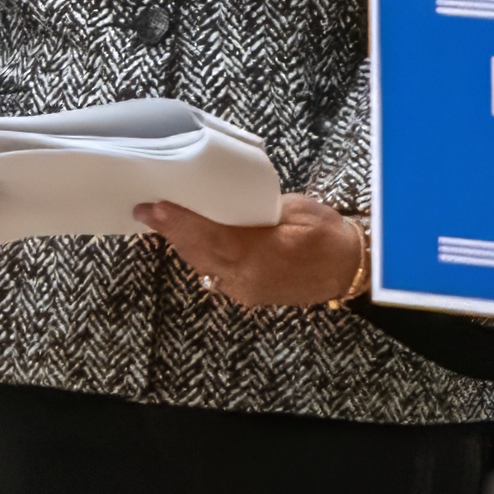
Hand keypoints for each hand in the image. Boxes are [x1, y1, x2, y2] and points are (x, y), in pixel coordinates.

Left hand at [147, 195, 373, 310]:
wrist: (348, 268)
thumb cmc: (327, 233)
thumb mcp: (293, 209)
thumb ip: (254, 208)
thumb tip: (221, 199)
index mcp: (261, 254)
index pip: (208, 236)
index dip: (178, 222)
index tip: (153, 207)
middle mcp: (248, 278)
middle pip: (198, 253)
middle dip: (170, 231)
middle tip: (146, 211)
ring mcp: (246, 291)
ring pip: (202, 265)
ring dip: (181, 244)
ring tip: (160, 222)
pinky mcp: (248, 294)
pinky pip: (214, 273)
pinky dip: (198, 255)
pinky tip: (188, 241)